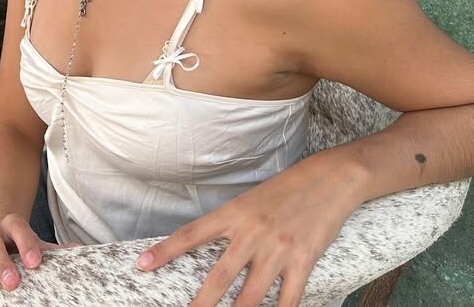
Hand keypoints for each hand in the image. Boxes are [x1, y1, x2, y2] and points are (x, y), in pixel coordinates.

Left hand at [134, 158, 360, 305]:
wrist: (330, 179)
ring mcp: (278, 249)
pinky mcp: (304, 261)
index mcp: (234, 213)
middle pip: (219, 276)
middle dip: (200, 303)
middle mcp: (252, 232)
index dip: (165, 251)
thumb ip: (231, 224)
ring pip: (250, 296)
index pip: (191, 234)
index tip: (142, 266)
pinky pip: (287, 300)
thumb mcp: (251, 200)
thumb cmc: (287, 189)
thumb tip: (208, 245)